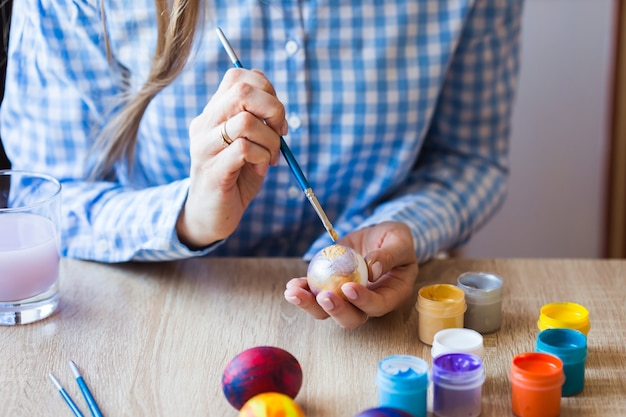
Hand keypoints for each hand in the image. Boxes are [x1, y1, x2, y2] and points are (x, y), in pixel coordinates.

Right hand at [176, 68, 286, 248]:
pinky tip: (261, 167)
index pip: (238, 77)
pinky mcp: (212, 170)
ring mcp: (205, 147)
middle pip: (242, 90)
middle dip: (274, 109)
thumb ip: (260, 123)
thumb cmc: (235, 178)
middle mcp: (204, 124)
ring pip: (246, 121)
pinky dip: (262, 156)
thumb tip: (279, 111)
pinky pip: (244, 149)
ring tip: (270, 157)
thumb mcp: (250, 144)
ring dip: (271, 139)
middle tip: (280, 133)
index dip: (267, 89)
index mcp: (213, 113)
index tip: (276, 118)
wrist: (210, 216)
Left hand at [284, 221, 418, 328]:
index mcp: (391, 295)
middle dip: (334, 310)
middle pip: (351, 317)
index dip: (363, 301)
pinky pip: (315, 294)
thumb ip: (390, 254)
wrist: (379, 235)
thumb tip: (372, 269)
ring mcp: (348, 298)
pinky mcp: (331, 287)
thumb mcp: (399, 241)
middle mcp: (369, 303)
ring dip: (310, 305)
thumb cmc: (395, 239)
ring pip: (328, 311)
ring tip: (294, 292)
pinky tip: (292, 285)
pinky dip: (303, 290)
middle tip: (323, 296)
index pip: (377, 305)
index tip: (348, 288)